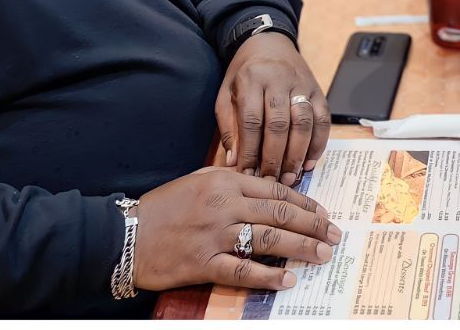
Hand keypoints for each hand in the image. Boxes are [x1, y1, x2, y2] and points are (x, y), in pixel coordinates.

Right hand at [132, 169, 339, 293]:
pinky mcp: (205, 263)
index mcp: (225, 182)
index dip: (305, 203)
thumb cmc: (162, 206)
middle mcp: (225, 205)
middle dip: (314, 225)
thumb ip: (230, 180)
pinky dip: (268, 277)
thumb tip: (262, 183)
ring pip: (270, 241)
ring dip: (302, 248)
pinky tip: (288, 280)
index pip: (276, 191)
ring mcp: (216, 235)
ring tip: (322, 254)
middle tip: (334, 235)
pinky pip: (244, 271)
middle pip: (281, 215)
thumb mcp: (197, 180)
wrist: (126, 234)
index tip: (324, 213)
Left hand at [216, 32, 330, 186]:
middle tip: (271, 182)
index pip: (251, 122)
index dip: (249, 152)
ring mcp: (301, 84)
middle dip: (275, 158)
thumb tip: (234, 161)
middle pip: (279, 125)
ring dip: (298, 154)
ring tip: (291, 177)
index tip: (246, 175)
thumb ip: (228, 126)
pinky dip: (319, 143)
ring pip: (303, 122)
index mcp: (252, 80)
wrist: (267, 41)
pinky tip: (310, 162)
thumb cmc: (244, 73)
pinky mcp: (317, 89)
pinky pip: (323, 118)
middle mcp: (279, 80)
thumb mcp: (225, 94)